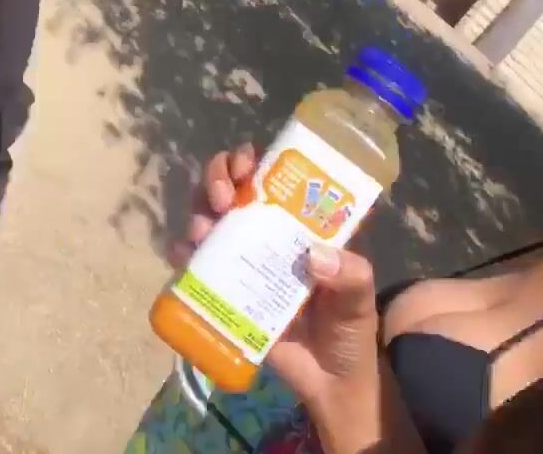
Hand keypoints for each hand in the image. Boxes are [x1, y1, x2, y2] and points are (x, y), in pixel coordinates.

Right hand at [175, 148, 378, 410]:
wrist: (330, 384)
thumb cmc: (349, 330)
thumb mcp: (359, 298)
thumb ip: (350, 276)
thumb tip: (314, 257)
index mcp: (298, 224)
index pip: (271, 175)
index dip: (253, 159)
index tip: (247, 164)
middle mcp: (266, 233)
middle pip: (232, 187)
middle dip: (219, 178)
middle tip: (224, 197)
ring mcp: (242, 260)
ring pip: (210, 218)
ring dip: (200, 212)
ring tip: (205, 228)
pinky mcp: (225, 291)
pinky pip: (195, 264)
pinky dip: (183, 252)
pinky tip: (184, 253)